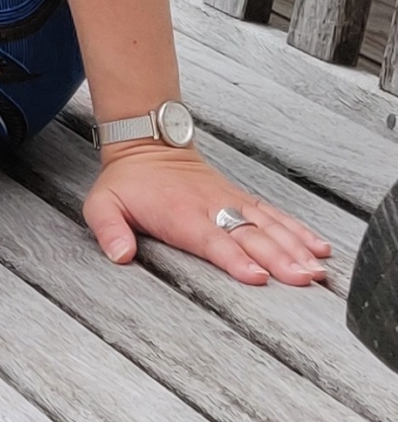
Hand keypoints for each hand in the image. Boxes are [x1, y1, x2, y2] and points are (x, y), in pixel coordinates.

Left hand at [83, 143, 330, 286]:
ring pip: (269, 226)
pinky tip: (318, 247)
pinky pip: (274, 214)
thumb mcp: (102, 204)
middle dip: (279, 259)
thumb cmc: (128, 181)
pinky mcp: (242, 199)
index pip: (212, 240)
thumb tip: (119, 255)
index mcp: (181, 214)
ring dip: (296, 248)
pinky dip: (298, 230)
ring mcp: (231, 202)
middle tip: (304, 279)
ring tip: (318, 270)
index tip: (258, 276)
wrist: (147, 142)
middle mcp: (212, 208)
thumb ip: (109, 230)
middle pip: (250, 237)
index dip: (235, 259)